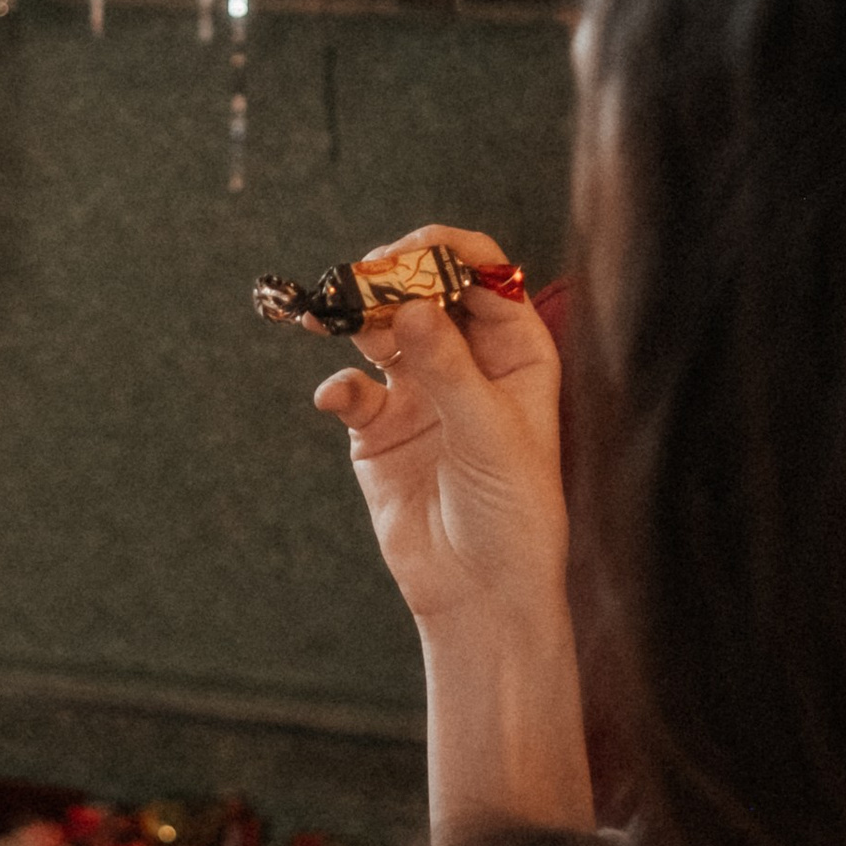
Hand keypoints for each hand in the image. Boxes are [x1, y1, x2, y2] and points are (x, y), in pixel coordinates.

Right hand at [313, 223, 569, 633]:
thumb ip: (447, 367)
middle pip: (424, 294)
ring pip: (381, 330)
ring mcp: (420, 392)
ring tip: (330, 312)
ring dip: (354, 317)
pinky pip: (352, 389)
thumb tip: (409, 304)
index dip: (447, 256)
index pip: (484, 278)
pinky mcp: (379, 428)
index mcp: (515, 353)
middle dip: (390, 279)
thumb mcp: (490, 433)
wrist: (479, 592)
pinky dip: (339, 386)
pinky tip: (336, 397)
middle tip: (360, 278)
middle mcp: (467, 363)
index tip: (408, 253)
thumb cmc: (513, 514)